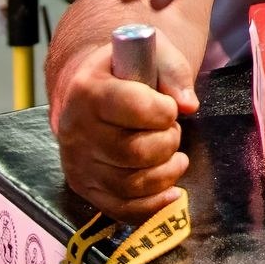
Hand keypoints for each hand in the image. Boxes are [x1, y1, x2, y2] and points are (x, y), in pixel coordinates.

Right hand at [49, 38, 197, 221]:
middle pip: (135, 152)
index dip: (163, 111)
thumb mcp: (151, 54)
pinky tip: (171, 191)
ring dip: (166, 172)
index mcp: (88, 90)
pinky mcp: (85, 188)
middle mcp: (76, 130)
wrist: (91, 88)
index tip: (168, 107)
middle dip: (168, 142)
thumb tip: (188, 105)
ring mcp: (78, 163)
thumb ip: (174, 73)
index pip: (133, 108)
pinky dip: (153, 206)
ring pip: (132, 185)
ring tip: (172, 154)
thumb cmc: (126, 71)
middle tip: (170, 130)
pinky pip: (122, 209)